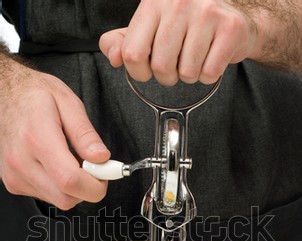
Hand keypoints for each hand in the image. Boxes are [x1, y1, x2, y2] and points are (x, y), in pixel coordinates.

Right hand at [0, 55, 109, 209]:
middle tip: (92, 166)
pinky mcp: (13, 183)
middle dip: (88, 188)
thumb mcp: (68, 103)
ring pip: (59, 201)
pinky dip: (59, 187)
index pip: (70, 180)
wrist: (3, 97)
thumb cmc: (34, 96)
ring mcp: (15, 175)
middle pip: (67, 198)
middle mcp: (21, 162)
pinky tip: (56, 165)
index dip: (95, 185)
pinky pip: (48, 197)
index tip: (105, 172)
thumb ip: (85, 134)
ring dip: (74, 188)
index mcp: (36, 138)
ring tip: (71, 160)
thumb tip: (102, 158)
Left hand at [99, 0, 257, 85]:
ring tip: (195, 58)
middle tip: (176, 65)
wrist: (229, 19)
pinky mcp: (229, 27)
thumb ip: (124, 43)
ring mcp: (206, 12)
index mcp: (152, 2)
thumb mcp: (149, 30)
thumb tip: (114, 58)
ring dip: (189, 76)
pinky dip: (208, 76)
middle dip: (167, 77)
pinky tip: (210, 58)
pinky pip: (209, 73)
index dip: (139, 72)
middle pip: (161, 67)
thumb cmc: (184, 27)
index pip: (132, 53)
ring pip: (187, 73)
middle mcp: (178, 1)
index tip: (148, 69)